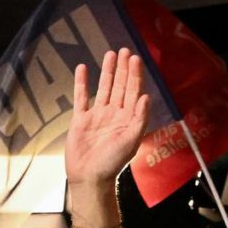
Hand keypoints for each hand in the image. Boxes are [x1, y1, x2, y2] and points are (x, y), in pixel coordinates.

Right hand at [63, 50, 151, 189]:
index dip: (135, 75)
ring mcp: (97, 116)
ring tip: (109, 54)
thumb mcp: (131, 141)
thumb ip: (139, 119)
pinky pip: (81, 97)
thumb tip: (146, 96)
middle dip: (123, 69)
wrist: (89, 177)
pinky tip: (83, 68)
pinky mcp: (81, 119)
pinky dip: (81, 83)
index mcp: (127, 119)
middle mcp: (114, 114)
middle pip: (120, 86)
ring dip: (107, 72)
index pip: (133, 92)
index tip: (136, 59)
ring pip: (103, 88)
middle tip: (125, 50)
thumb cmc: (112, 162)